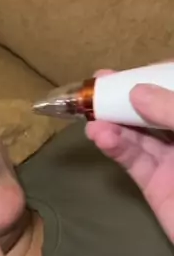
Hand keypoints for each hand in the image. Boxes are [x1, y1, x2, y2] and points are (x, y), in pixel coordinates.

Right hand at [86, 70, 173, 242]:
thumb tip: (137, 92)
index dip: (158, 75)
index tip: (134, 70)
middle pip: (156, 109)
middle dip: (128, 95)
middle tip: (99, 81)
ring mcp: (173, 161)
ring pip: (141, 134)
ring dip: (115, 122)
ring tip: (90, 112)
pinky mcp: (156, 186)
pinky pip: (134, 161)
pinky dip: (116, 147)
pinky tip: (101, 135)